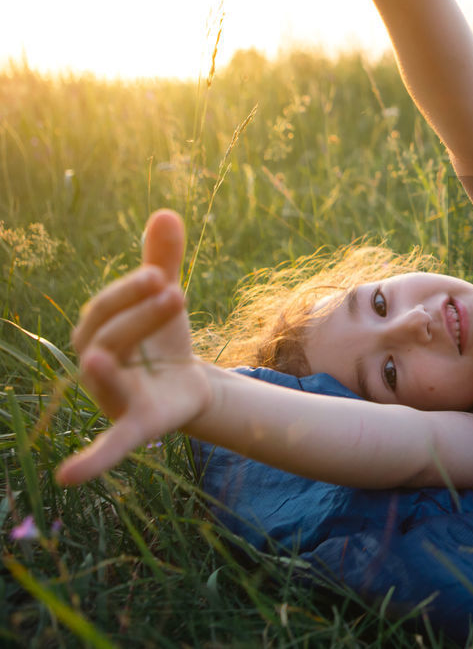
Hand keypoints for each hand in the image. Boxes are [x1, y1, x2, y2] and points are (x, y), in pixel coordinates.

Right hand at [57, 210, 210, 485]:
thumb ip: (163, 259)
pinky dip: (90, 461)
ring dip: (109, 369)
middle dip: (138, 316)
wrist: (187, 385)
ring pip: (104, 379)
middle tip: (175, 291)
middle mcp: (95, 362)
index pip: (107, 307)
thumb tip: (166, 211)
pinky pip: (107, 447)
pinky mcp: (134, 426)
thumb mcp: (165, 298)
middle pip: (109, 337)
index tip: (162, 272)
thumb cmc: (162, 339)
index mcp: (99, 330)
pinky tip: (68, 479)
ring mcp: (110, 396)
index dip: (130, 289)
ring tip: (106, 358)